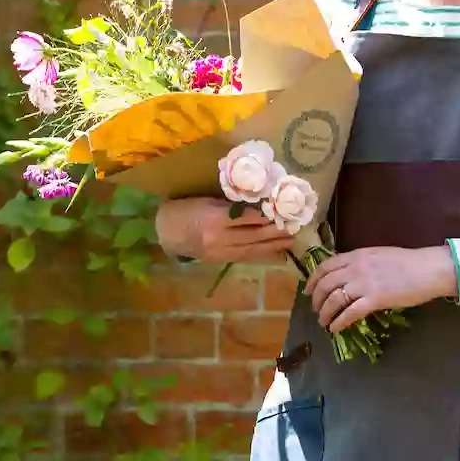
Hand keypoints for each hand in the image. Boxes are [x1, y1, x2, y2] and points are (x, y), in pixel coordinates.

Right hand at [154, 197, 294, 263]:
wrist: (165, 232)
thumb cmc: (185, 209)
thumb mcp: (206, 200)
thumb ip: (230, 205)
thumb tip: (257, 205)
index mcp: (214, 219)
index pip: (246, 218)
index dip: (266, 217)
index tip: (283, 212)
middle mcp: (219, 238)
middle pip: (253, 236)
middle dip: (275, 232)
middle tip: (294, 228)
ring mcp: (220, 252)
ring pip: (251, 249)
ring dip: (272, 246)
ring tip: (290, 241)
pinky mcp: (220, 260)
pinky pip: (244, 257)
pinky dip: (260, 254)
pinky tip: (274, 253)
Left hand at [303, 246, 456, 333]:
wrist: (427, 269)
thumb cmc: (407, 262)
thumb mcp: (378, 255)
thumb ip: (360, 263)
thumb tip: (346, 275)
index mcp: (357, 255)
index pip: (325, 266)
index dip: (313, 280)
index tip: (308, 291)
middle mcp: (356, 268)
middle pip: (326, 284)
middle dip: (316, 299)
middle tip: (316, 310)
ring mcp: (364, 283)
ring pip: (334, 300)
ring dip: (325, 313)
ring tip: (324, 322)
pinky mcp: (375, 299)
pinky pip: (349, 313)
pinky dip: (339, 322)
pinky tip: (336, 328)